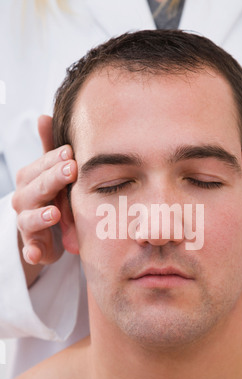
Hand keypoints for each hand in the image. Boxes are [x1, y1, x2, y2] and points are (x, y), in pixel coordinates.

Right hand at [12, 115, 76, 269]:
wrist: (43, 230)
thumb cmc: (49, 196)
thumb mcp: (50, 173)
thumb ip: (49, 149)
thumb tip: (43, 115)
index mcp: (31, 179)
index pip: (41, 167)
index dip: (54, 160)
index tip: (71, 153)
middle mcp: (25, 199)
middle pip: (36, 189)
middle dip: (52, 180)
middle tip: (71, 171)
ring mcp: (27, 224)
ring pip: (29, 218)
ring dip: (40, 216)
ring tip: (54, 214)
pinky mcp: (32, 246)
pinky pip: (29, 250)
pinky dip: (32, 252)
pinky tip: (35, 254)